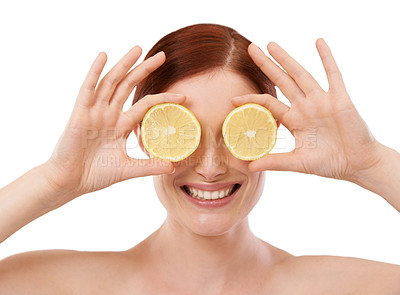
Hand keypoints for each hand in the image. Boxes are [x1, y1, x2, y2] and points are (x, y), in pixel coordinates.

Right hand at [43, 46, 183, 197]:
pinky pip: (88, 89)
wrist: (70, 182)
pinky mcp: (80, 113)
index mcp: (120, 125)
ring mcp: (94, 112)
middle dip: (144, 69)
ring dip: (124, 65)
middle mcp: (109, 114)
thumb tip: (172, 167)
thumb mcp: (127, 169)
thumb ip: (148, 166)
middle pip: (129, 86)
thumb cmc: (95, 174)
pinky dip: (94, 72)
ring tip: (139, 49)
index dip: (162, 99)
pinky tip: (104, 56)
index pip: (145, 105)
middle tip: (162, 55)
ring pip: (111, 82)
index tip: (182, 96)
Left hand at [232, 39, 381, 181]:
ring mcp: (321, 101)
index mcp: (294, 120)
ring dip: (287, 59)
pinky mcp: (340, 99)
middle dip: (267, 65)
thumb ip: (274, 162)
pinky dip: (327, 58)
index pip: (268, 103)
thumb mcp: (298, 162)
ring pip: (301, 75)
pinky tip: (318, 42)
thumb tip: (249, 167)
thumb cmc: (329, 163)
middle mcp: (305, 106)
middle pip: (282, 81)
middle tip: (251, 48)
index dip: (252, 99)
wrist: (357, 164)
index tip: (233, 99)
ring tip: (271, 44)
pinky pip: (333, 74)